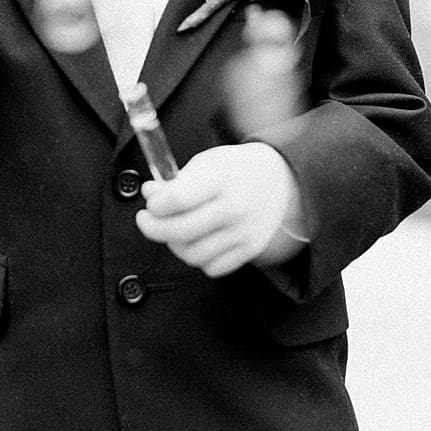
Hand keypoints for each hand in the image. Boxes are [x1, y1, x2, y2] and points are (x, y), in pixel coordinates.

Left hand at [135, 142, 302, 275]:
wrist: (283, 178)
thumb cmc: (239, 168)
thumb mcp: (208, 162)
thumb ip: (177, 180)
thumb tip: (150, 193)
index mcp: (222, 179)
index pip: (175, 200)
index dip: (155, 205)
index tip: (152, 203)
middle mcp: (234, 207)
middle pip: (178, 231)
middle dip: (152, 228)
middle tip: (148, 220)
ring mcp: (243, 232)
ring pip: (192, 255)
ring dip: (175, 245)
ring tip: (175, 232)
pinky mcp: (250, 249)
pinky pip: (212, 267)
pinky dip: (200, 259)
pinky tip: (199, 242)